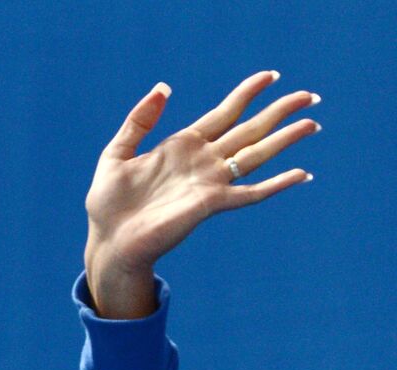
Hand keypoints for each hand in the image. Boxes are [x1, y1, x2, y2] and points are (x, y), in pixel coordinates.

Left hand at [83, 71, 320, 317]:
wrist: (109, 240)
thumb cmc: (109, 203)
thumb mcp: (117, 154)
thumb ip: (139, 120)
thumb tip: (164, 87)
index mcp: (182, 146)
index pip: (223, 113)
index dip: (246, 93)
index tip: (270, 76)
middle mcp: (202, 162)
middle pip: (248, 130)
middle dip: (279, 112)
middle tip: (308, 95)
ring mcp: (208, 183)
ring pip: (256, 155)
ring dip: (285, 139)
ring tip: (312, 123)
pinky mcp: (209, 204)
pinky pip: (250, 193)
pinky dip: (276, 184)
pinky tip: (301, 174)